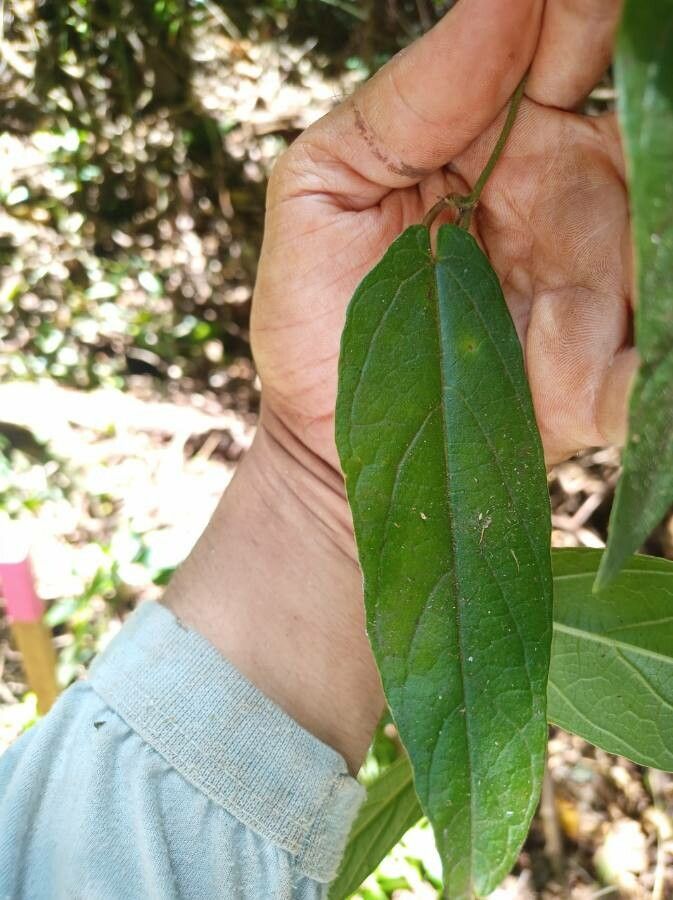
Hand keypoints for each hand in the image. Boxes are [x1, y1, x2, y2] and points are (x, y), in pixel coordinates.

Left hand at [169, 0, 631, 771]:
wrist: (331, 445)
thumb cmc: (317, 313)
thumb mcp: (324, 188)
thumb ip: (409, 98)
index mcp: (502, 143)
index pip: (568, 47)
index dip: (585, 11)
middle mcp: (568, 201)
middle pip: (648, 128)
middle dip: (657, 105)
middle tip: (650, 74)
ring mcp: (598, 288)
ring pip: (664, 234)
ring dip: (663, 222)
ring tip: (643, 221)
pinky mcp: (607, 377)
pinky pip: (655, 357)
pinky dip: (656, 354)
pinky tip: (639, 339)